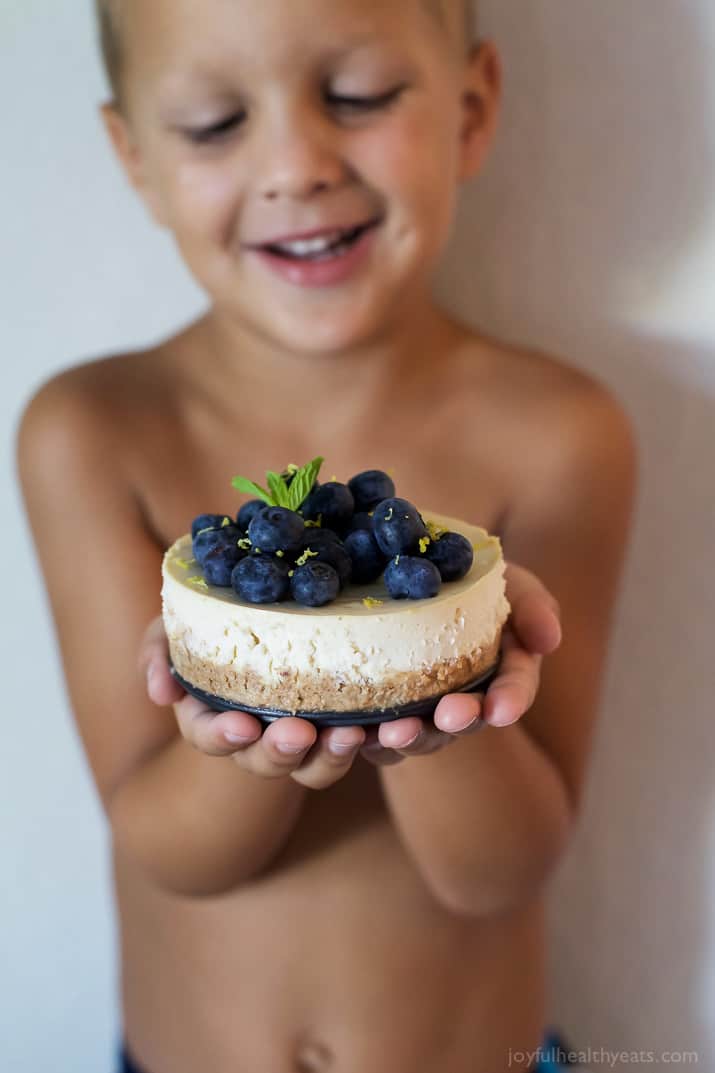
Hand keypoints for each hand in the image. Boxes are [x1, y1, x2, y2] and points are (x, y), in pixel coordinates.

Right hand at [139, 617, 365, 789]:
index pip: (210, 736)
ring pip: (320, 766)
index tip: (241, 725)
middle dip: (282, 752)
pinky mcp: (351, 725)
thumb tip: (160, 690)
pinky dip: (384, 740)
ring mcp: (308, 737)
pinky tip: (401, 723)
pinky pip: (370, 745)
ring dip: (336, 755)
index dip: (223, 736)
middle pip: (268, 762)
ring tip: (355, 733)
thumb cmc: (221, 617)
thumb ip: (159, 649)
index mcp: (215, 715)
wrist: (282, 608)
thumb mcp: (180, 624)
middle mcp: (260, 737)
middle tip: (300, 733)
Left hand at [359, 561, 561, 765]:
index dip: (511, 700)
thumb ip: (533, 606)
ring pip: (417, 735)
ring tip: (393, 731)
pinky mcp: (377, 709)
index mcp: (500, 673)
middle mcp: (463, 699)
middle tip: (448, 716)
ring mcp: (420, 709)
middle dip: (457, 723)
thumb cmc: (469, 577)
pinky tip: (350, 730)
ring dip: (408, 737)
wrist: (408, 570)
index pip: (513, 691)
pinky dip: (362, 736)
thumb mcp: (509, 581)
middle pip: (464, 722)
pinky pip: (371, 733)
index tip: (503, 710)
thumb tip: (550, 641)